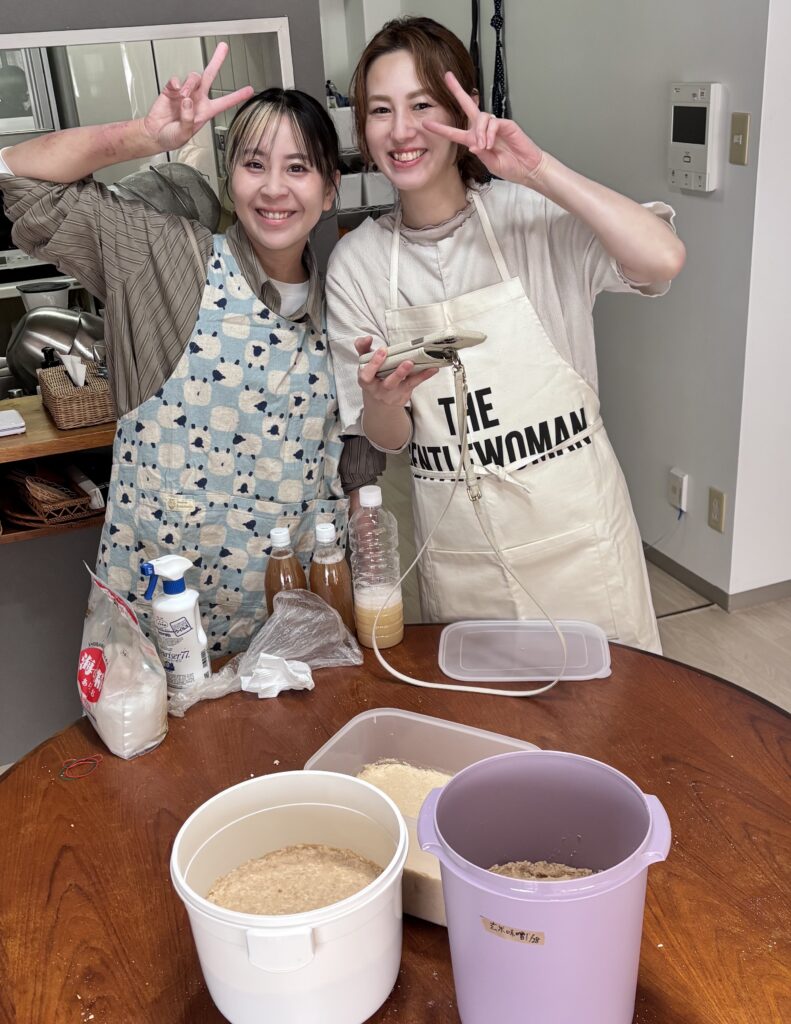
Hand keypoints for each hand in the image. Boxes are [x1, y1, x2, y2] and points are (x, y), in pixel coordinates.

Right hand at [142, 43, 254, 151]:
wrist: (155, 134)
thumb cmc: (171, 137)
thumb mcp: (184, 134)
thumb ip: (188, 119)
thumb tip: (188, 101)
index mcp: (205, 112)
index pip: (224, 102)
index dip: (237, 96)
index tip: (249, 90)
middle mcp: (197, 99)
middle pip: (209, 76)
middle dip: (217, 61)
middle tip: (223, 48)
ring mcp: (185, 93)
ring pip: (193, 77)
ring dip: (189, 84)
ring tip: (183, 96)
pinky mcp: (171, 90)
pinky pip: (176, 79)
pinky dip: (175, 82)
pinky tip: (175, 89)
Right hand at [355, 336, 437, 407]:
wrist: (379, 401)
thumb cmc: (373, 377)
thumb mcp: (364, 363)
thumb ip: (363, 348)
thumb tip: (367, 337)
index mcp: (366, 381)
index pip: (367, 374)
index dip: (374, 362)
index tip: (382, 350)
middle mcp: (379, 390)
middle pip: (389, 383)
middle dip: (398, 373)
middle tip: (407, 362)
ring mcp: (393, 395)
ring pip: (404, 385)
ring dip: (414, 375)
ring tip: (423, 365)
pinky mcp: (404, 395)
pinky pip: (414, 384)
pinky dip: (424, 376)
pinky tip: (433, 368)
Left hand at [424, 71, 545, 186]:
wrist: (528, 168)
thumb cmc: (511, 166)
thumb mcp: (490, 163)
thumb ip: (480, 154)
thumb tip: (472, 145)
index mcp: (476, 140)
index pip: (456, 132)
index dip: (442, 128)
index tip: (427, 124)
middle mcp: (484, 129)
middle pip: (468, 105)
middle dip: (457, 91)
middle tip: (447, 77)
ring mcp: (495, 125)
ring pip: (481, 118)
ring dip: (479, 132)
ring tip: (485, 146)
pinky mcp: (507, 124)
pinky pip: (493, 123)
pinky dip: (489, 133)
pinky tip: (491, 143)